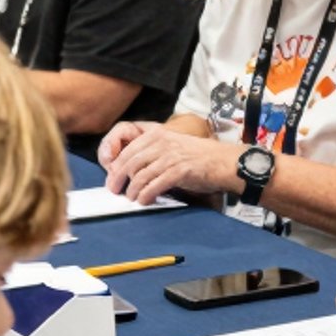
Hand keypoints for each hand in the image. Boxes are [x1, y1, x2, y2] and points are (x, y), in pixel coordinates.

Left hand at [102, 122, 240, 202]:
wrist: (223, 161)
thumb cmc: (198, 157)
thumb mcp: (172, 147)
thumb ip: (153, 154)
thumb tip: (132, 171)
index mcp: (157, 135)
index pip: (128, 151)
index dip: (116, 167)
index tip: (112, 179)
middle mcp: (161, 143)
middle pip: (130, 163)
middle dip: (119, 179)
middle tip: (115, 191)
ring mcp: (170, 157)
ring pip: (141, 175)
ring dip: (133, 190)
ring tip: (133, 198)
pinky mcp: (179, 171)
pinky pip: (155, 185)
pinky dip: (146, 195)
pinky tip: (145, 200)